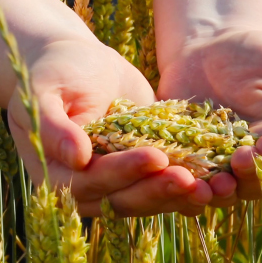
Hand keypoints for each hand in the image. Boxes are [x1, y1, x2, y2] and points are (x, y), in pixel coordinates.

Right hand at [8, 39, 212, 216]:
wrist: (82, 63)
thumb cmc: (56, 71)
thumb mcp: (45, 92)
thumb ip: (54, 126)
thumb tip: (75, 158)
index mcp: (58, 174)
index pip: (91, 183)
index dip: (124, 172)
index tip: (156, 157)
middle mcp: (88, 186)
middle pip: (124, 199)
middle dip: (158, 190)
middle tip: (190, 179)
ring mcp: (118, 182)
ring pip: (149, 199)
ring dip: (179, 196)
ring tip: (211, 187)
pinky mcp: (143, 172)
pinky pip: (165, 184)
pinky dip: (189, 186)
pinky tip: (217, 182)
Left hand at [157, 28, 261, 201]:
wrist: (210, 47)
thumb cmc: (260, 56)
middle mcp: (251, 161)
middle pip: (251, 183)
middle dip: (246, 176)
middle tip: (238, 161)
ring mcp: (217, 164)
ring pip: (218, 190)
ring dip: (213, 192)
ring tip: (205, 184)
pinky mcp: (186, 160)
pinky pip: (184, 180)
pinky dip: (179, 184)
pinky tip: (173, 177)